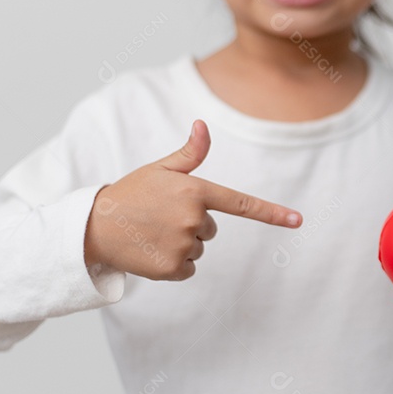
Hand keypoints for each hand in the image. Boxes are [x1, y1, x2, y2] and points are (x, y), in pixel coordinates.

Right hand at [83, 119, 301, 280]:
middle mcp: (194, 218)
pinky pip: (188, 268)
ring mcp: (183, 244)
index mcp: (196, 191)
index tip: (298, 221)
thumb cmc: (131, 192)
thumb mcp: (161, 169)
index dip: (272, 213)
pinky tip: (151, 251)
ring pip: (199, 248)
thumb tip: (203, 125)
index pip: (242, 204)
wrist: (94, 226)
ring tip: (152, 233)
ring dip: (181, 244)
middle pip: (211, 229)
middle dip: (191, 224)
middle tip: (161, 217)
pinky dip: (173, 264)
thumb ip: (190, 153)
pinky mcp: (172, 268)